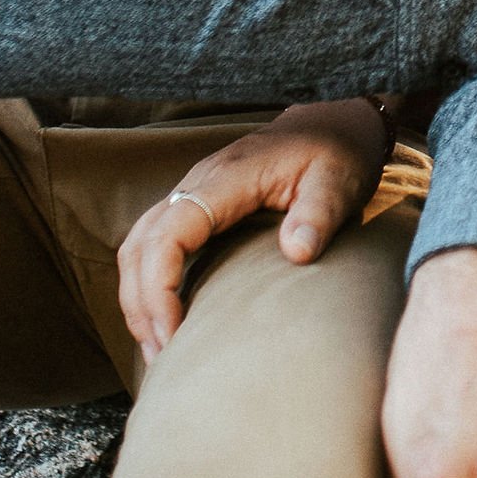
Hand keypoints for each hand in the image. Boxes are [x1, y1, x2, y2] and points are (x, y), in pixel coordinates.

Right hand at [118, 97, 389, 360]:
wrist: (334, 121)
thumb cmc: (337, 151)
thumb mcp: (338, 180)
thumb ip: (318, 214)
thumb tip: (296, 253)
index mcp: (226, 179)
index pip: (168, 233)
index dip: (159, 287)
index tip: (173, 334)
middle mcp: (198, 183)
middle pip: (140, 245)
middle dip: (141, 304)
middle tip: (162, 357)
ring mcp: (194, 192)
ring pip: (139, 245)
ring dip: (138, 298)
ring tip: (157, 349)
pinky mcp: (199, 205)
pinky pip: (155, 244)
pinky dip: (149, 283)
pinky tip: (166, 318)